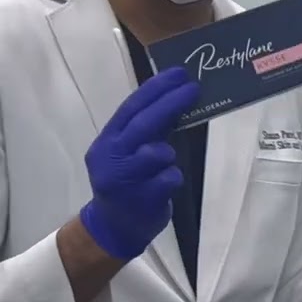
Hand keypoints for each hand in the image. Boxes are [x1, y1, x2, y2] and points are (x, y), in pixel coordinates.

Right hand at [78, 66, 198, 260]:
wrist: (113, 228)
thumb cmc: (128, 181)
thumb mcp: (129, 151)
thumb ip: (148, 130)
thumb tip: (179, 97)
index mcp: (107, 141)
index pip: (131, 108)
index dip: (155, 89)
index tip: (179, 73)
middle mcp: (110, 158)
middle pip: (142, 124)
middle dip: (170, 103)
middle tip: (194, 88)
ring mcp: (123, 180)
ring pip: (156, 153)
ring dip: (167, 152)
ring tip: (166, 160)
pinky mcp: (140, 200)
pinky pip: (168, 178)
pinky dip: (173, 176)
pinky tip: (167, 182)